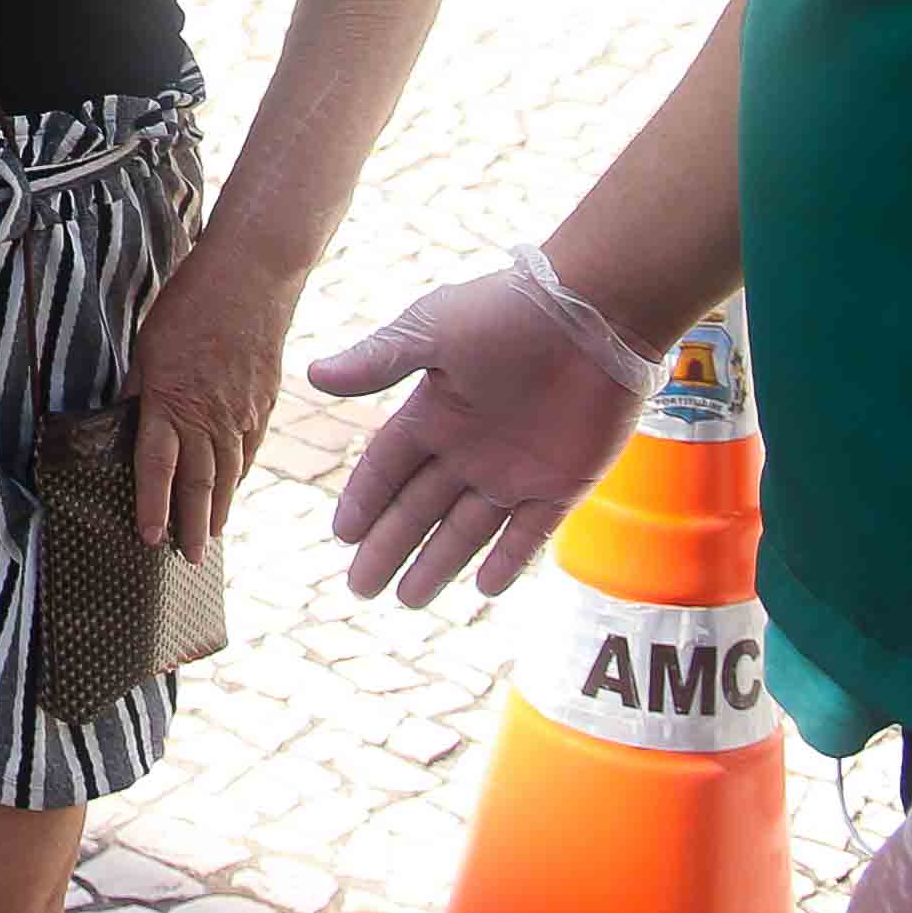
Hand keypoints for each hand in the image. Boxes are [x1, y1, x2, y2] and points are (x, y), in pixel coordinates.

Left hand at [122, 244, 297, 559]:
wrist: (252, 277)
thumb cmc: (190, 303)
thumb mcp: (148, 344)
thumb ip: (140, 388)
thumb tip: (127, 419)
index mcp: (170, 401)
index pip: (158, 467)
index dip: (152, 506)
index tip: (149, 538)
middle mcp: (208, 415)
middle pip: (199, 483)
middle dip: (193, 525)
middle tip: (190, 559)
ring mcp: (241, 412)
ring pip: (229, 472)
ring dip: (220, 508)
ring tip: (212, 536)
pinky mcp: (264, 402)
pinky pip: (250, 448)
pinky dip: (242, 474)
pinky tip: (236, 488)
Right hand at [304, 247, 669, 603]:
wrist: (596, 313)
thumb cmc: (510, 312)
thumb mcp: (433, 330)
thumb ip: (378, 360)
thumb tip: (314, 376)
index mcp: (435, 412)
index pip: (387, 467)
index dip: (365, 500)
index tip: (342, 536)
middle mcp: (469, 447)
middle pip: (419, 509)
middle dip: (389, 547)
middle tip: (361, 590)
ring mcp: (516, 469)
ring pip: (468, 530)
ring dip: (438, 564)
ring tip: (407, 600)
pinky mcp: (563, 483)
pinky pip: (529, 533)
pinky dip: (508, 560)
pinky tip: (484, 589)